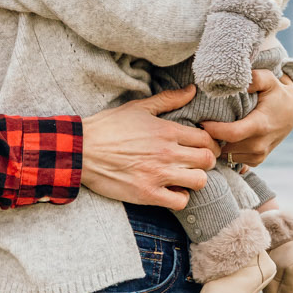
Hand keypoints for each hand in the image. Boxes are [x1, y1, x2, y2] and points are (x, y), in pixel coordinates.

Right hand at [81, 86, 217, 208]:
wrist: (82, 150)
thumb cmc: (109, 127)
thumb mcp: (139, 108)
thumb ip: (168, 99)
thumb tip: (191, 90)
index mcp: (166, 130)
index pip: (206, 138)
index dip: (210, 143)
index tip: (203, 145)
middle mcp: (167, 152)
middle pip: (207, 160)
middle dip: (207, 161)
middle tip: (197, 162)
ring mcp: (158, 174)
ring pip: (199, 181)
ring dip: (196, 179)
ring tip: (185, 176)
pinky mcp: (147, 193)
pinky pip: (180, 201)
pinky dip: (180, 197)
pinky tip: (172, 190)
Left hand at [200, 67, 292, 167]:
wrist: (292, 111)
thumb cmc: (277, 93)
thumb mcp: (268, 80)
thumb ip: (254, 78)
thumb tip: (236, 82)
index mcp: (260, 125)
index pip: (232, 134)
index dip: (213, 130)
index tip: (201, 122)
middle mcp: (260, 145)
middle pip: (226, 147)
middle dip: (211, 139)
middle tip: (200, 127)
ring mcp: (259, 155)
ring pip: (228, 156)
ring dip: (218, 146)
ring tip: (210, 132)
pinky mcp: (257, 160)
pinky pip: (233, 160)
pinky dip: (226, 151)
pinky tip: (222, 139)